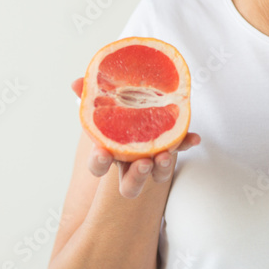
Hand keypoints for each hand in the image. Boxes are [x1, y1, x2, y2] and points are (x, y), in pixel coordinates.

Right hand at [71, 77, 200, 198]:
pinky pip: (179, 148)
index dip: (99, 163)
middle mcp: (130, 163)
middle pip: (130, 186)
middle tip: (143, 163)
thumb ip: (90, 93)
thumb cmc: (116, 110)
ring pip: (156, 176)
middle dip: (136, 178)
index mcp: (110, 152)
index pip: (98, 167)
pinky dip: (186, 142)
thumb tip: (75, 83)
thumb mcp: (102, 100)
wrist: (139, 105)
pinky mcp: (170, 147)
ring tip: (164, 155)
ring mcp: (152, 159)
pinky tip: (194, 137)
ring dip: (162, 168)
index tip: (103, 153)